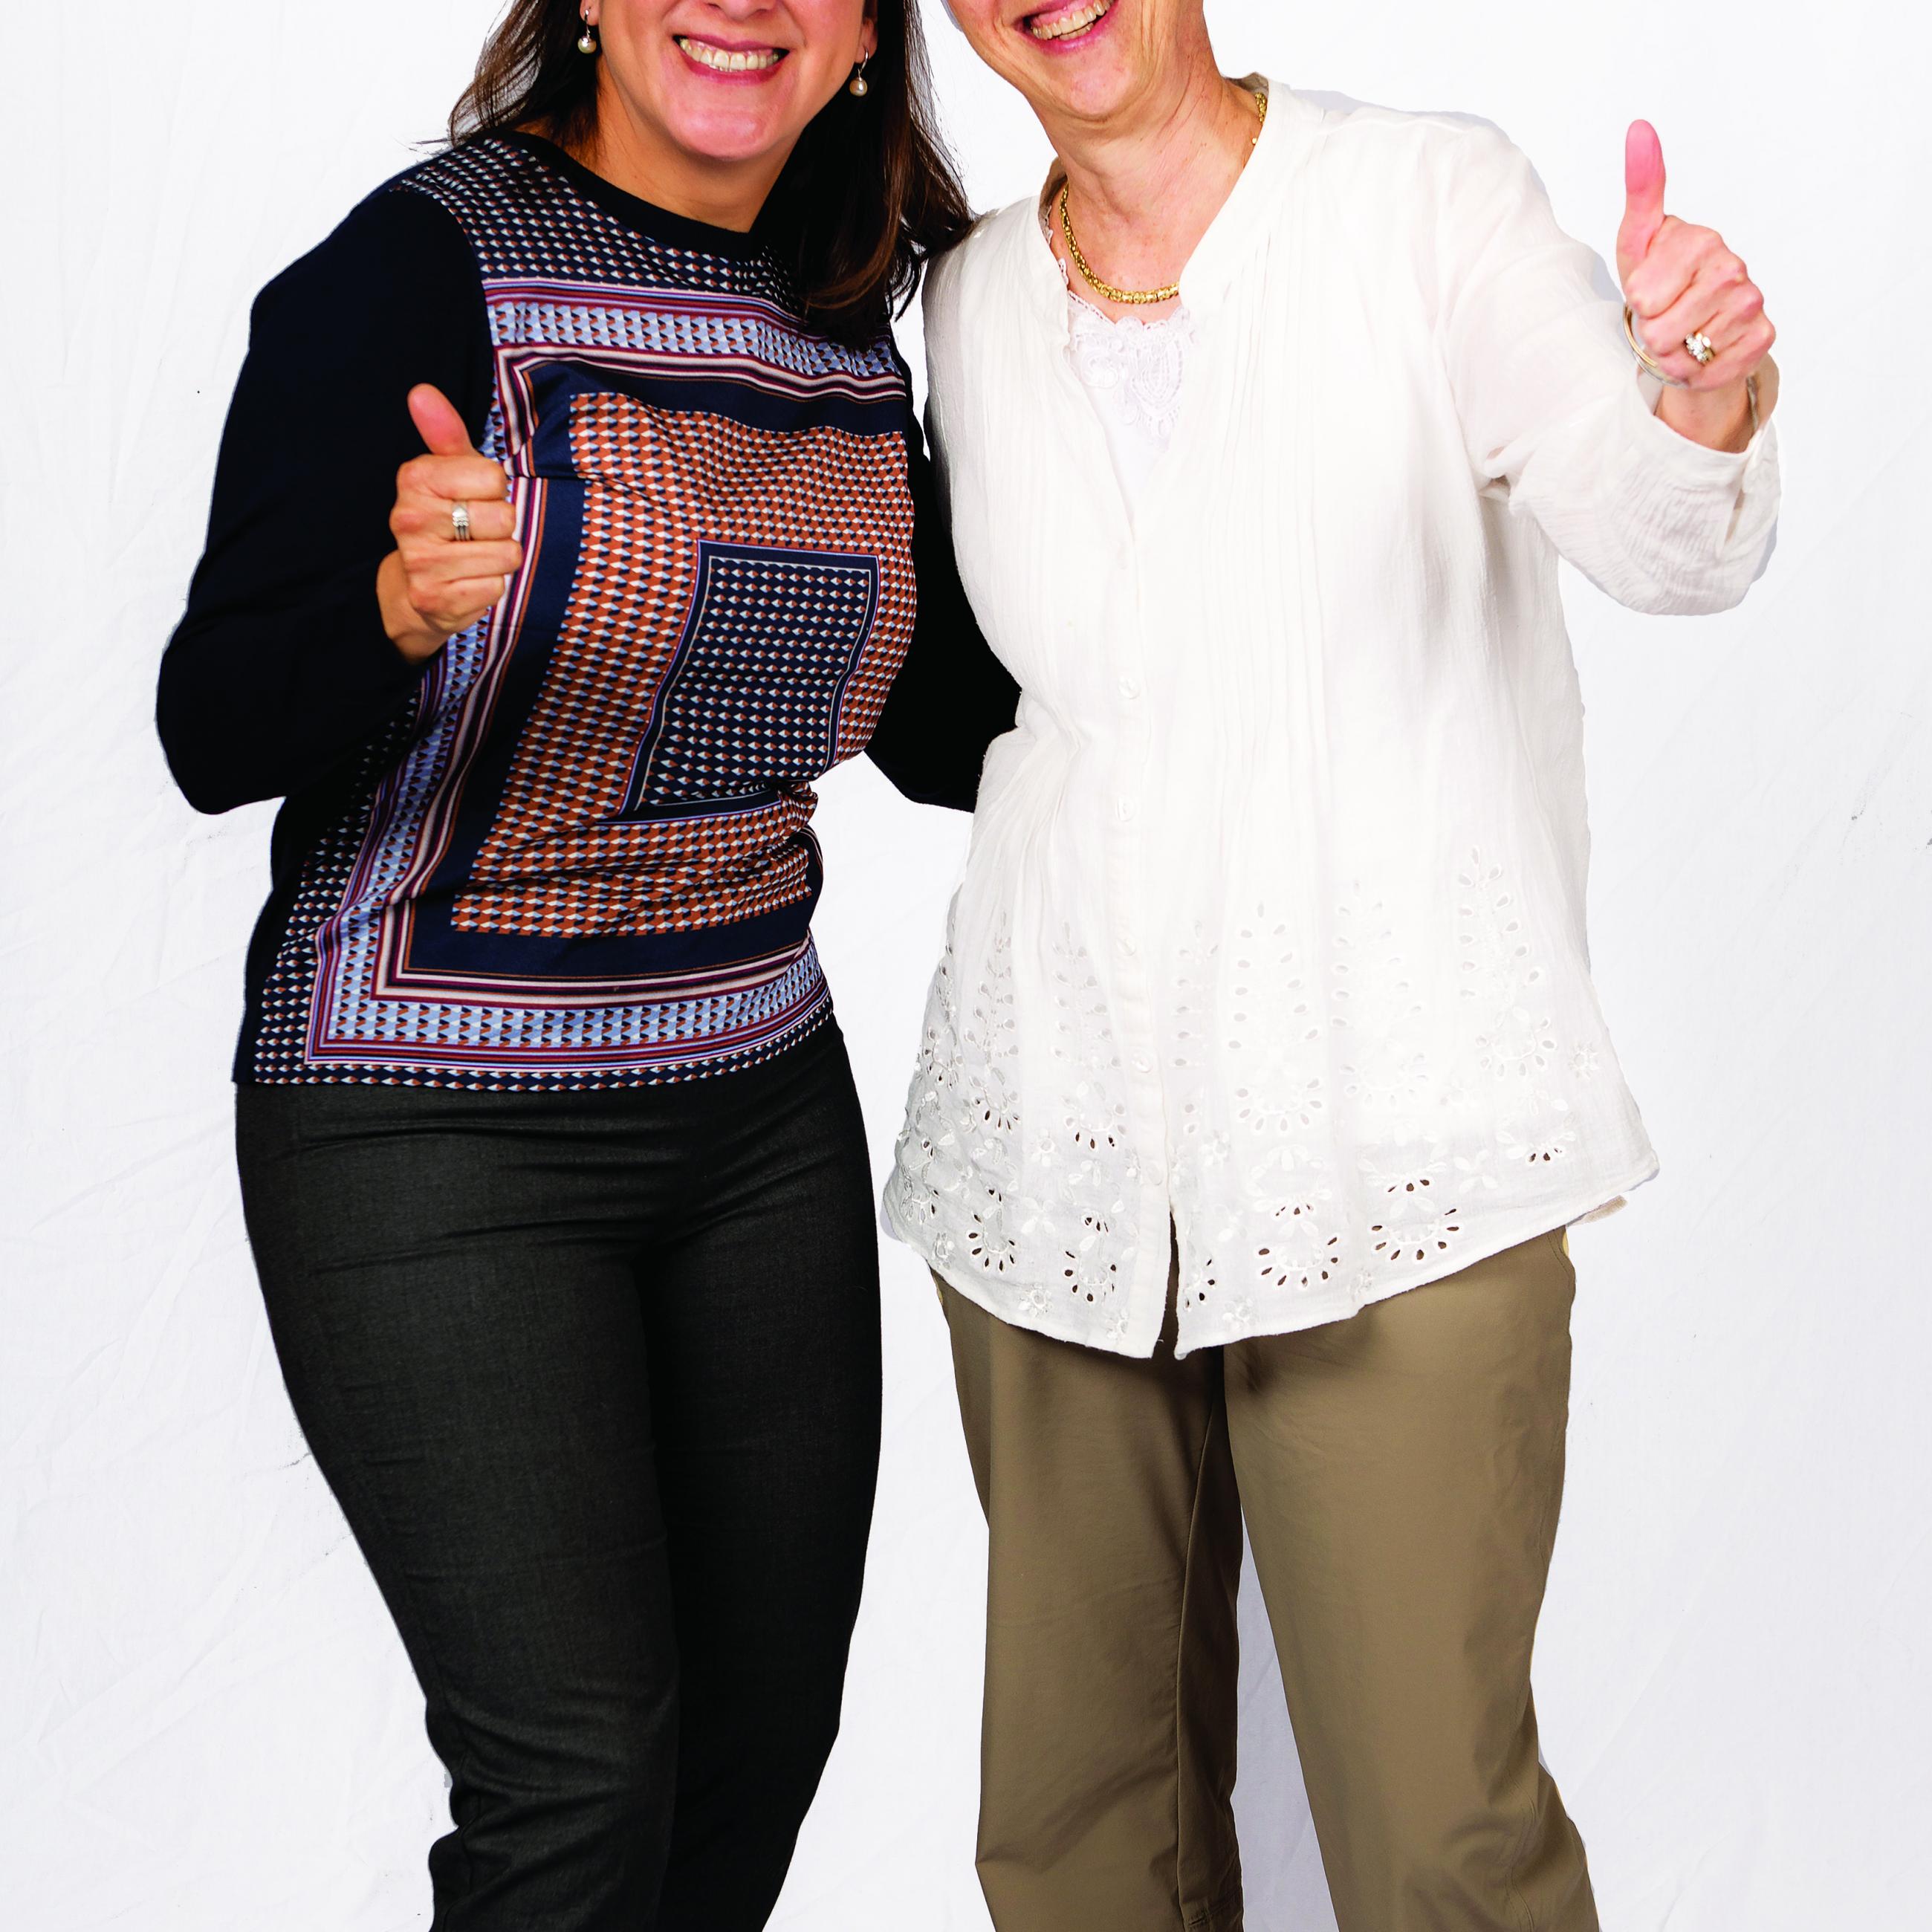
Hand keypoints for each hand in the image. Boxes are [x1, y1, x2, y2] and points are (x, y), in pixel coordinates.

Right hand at [377, 385, 521, 662]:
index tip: (472, 497)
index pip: (493, 477)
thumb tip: (421, 391)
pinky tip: (469, 581)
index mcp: (414, 479)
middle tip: (475, 532)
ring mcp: (422, 563)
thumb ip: (444, 431)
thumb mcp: (447, 471)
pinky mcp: (438, 600)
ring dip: (500, 558)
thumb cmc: (446, 519)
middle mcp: (410, 519)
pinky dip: (492, 586)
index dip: (494, 489)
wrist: (416, 589)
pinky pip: (497, 586)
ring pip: (506, 554)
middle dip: (500, 526)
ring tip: (474, 556)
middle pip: (504, 516)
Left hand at [1617, 121, 1774, 449]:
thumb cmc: (1659, 279)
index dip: (1636, 305)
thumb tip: (1639, 127)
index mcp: (1699, 241)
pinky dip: (1697, 372)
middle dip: (1651, 334)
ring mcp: (1751, 302)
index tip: (1648, 292)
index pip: (1641, 296)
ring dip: (1673, 355)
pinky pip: (1711, 372)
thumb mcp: (1639, 237)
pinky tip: (1704, 351)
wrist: (1693, 324)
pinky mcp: (1762, 337)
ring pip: (1684, 355)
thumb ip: (1641, 187)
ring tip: (1682, 335)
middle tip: (1664, 317)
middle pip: (1658, 330)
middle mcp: (1733, 267)